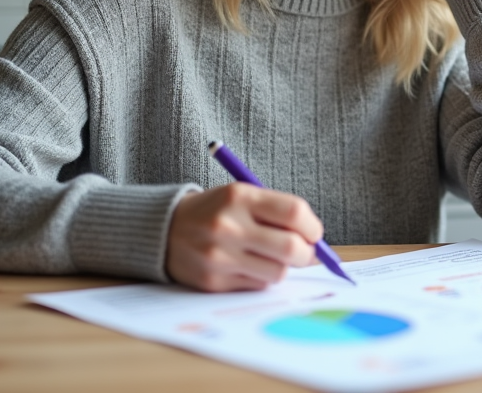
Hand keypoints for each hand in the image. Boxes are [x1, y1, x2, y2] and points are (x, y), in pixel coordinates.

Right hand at [165, 184, 322, 291]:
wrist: (165, 230)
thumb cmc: (215, 211)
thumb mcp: (242, 196)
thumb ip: (278, 212)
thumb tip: (316, 242)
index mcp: (239, 196)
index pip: (294, 212)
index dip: (312, 227)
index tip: (313, 233)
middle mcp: (229, 226)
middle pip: (291, 247)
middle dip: (307, 254)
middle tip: (304, 252)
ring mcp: (220, 256)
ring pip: (278, 272)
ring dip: (284, 267)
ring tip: (272, 257)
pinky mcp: (213, 282)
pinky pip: (257, 286)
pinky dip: (262, 278)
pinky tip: (250, 265)